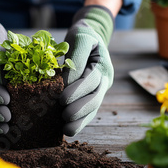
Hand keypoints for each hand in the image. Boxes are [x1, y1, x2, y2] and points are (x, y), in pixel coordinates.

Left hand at [60, 5, 114, 135]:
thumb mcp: (80, 37)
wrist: (91, 37)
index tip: (62, 97)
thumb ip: (76, 56)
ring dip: (81, 120)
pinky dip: (80, 123)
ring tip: (67, 130)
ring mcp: (101, 89)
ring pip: (94, 108)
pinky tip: (68, 131)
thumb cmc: (82, 36)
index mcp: (102, 64)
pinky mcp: (93, 96)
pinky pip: (89, 113)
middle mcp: (105, 79)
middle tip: (64, 114)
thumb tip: (68, 79)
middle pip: (96, 97)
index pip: (91, 78)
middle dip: (80, 108)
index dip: (78, 89)